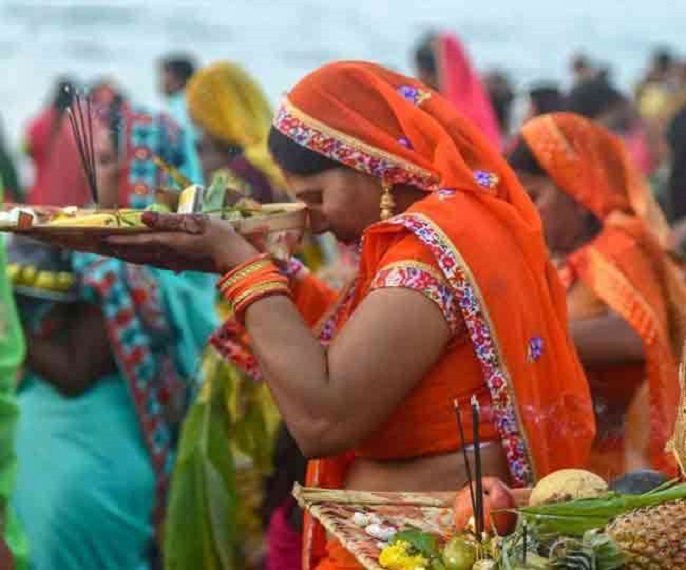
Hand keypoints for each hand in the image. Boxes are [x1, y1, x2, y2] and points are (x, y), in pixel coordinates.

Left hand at [94, 212, 258, 272]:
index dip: (119, 240)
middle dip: (116, 249)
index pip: (138, 241)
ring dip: (126, 255)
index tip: (100, 238)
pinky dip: (140, 258)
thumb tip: (142, 218)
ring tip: (112, 251)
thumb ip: (169, 220)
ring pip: (143, 259)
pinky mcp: (180, 264)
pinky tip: (138, 258)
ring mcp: (173, 262)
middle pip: (135, 253)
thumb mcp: (196, 221)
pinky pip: (153, 262)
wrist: (235, 258)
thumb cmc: (219, 235)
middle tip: (97, 246)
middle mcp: (167, 255)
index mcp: (169, 242)